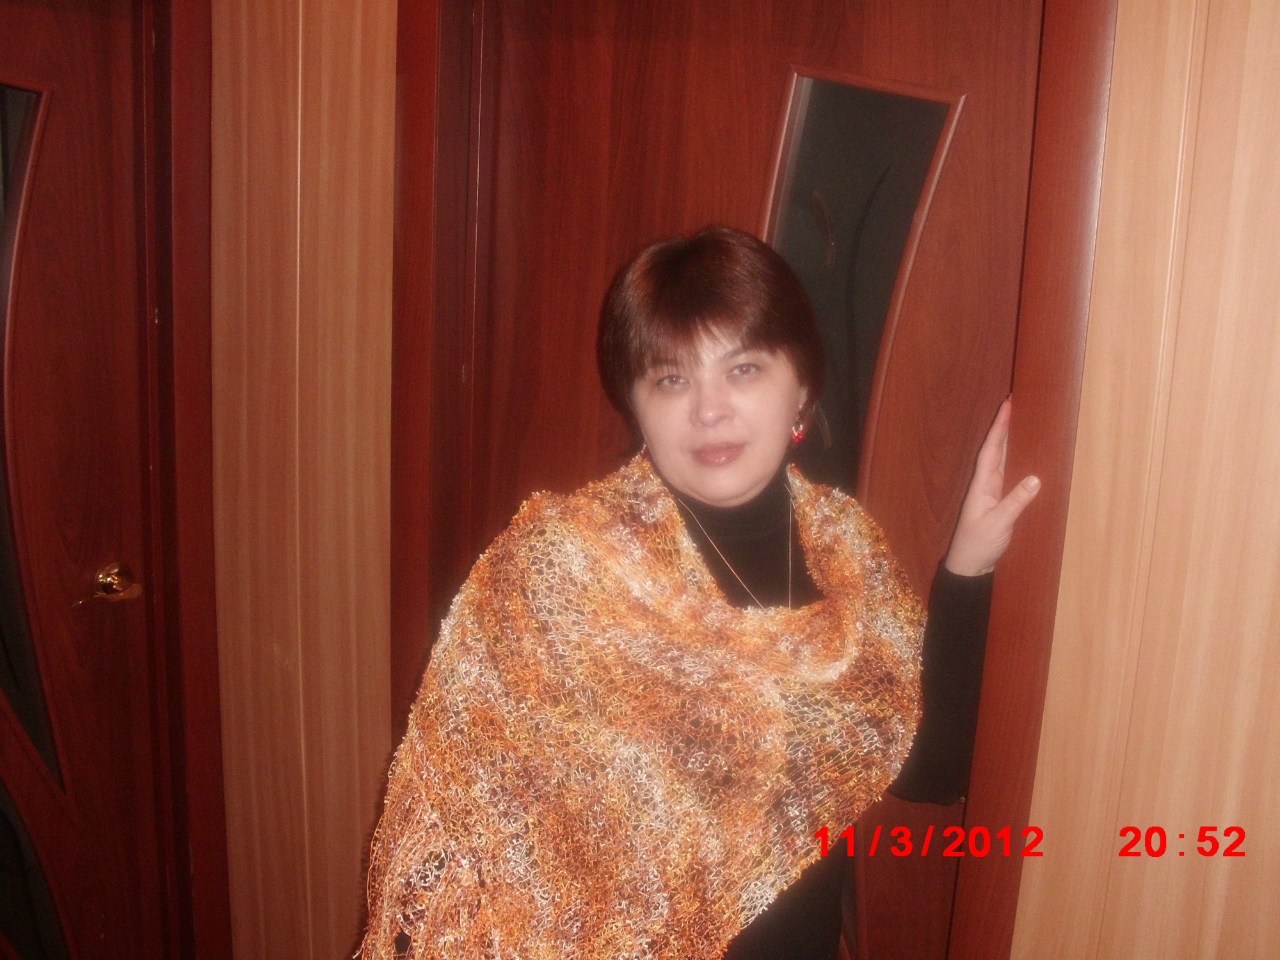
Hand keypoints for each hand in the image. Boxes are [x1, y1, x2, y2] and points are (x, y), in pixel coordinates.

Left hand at [943, 398, 1040, 575]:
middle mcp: (986, 484)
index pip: (991, 450)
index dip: (999, 428)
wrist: (969, 566)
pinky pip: (1009, 475)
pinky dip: (1017, 462)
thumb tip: (1036, 478)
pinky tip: (1026, 456)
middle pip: (996, 450)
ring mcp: (992, 493)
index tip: (1007, 406)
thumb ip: (1016, 502)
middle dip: (1005, 427)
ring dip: (1011, 441)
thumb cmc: (978, 545)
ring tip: (1023, 422)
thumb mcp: (998, 524)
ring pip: (1003, 461)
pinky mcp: (999, 503)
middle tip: (1017, 406)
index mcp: (982, 485)